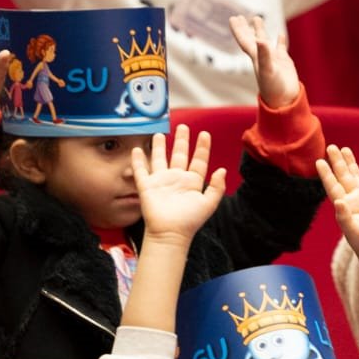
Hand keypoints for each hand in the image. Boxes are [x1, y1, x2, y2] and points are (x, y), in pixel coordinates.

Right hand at [133, 126, 226, 243]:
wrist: (170, 233)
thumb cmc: (190, 220)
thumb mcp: (209, 203)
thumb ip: (217, 187)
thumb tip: (222, 170)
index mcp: (192, 182)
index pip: (198, 160)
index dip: (202, 148)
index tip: (205, 133)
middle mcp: (177, 179)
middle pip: (179, 155)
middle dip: (181, 141)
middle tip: (183, 126)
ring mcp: (161, 182)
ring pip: (160, 159)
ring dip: (159, 147)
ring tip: (159, 134)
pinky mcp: (147, 187)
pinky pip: (141, 171)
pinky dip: (138, 160)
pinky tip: (137, 149)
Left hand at [230, 13, 300, 107]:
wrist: (284, 100)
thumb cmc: (273, 88)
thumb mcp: (267, 70)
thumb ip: (264, 54)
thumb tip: (259, 39)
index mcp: (255, 57)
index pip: (244, 40)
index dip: (238, 29)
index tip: (233, 18)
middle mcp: (262, 56)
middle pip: (251, 39)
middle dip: (245, 28)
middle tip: (239, 16)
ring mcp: (273, 59)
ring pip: (264, 41)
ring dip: (260, 30)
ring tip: (257, 18)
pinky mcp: (284, 62)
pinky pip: (280, 48)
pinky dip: (280, 41)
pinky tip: (280, 35)